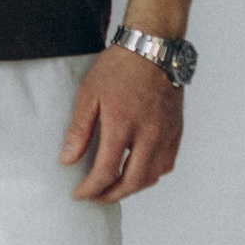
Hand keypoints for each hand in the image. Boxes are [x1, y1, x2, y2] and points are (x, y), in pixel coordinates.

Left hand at [61, 46, 183, 202]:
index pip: (106, 172)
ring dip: (132, 188)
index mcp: (122, 126)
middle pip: (132, 182)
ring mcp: (165, 134)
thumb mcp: (88, 94)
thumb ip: (79, 131)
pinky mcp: (176, 130)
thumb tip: (67, 160)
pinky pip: (167, 164)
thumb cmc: (118, 68)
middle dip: (111, 195)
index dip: (90, 189)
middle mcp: (148, 135)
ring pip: (152, 177)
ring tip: (114, 187)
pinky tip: (138, 172)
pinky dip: (152, 174)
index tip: (79, 194)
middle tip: (96, 197)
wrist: (152, 48)